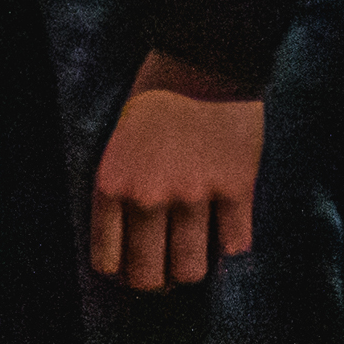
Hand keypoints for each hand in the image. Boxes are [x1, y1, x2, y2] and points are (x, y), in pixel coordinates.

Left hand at [89, 55, 262, 290]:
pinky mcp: (235, 189)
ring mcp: (194, 196)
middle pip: (149, 278)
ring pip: (191, 270)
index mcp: (112, 187)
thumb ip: (123, 195)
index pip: (108, 262)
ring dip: (194, 268)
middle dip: (158, 282)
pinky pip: (234, 245)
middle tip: (168, 271)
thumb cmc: (155, 99)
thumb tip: (135, 244)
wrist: (204, 60)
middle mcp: (149, 198)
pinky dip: (232, 245)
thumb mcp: (118, 147)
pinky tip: (229, 229)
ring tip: (199, 253)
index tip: (135, 266)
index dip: (123, 272)